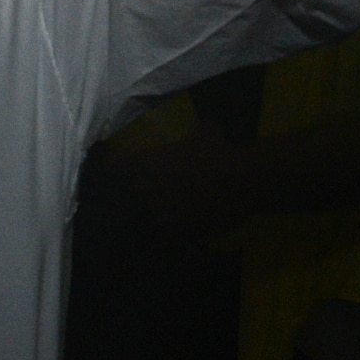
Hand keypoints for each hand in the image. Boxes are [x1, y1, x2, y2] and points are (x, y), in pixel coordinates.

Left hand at [106, 125, 265, 240]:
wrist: (244, 181)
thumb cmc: (220, 152)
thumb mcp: (205, 131)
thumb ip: (193, 131)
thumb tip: (199, 127)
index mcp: (148, 163)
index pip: (115, 165)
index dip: (115, 164)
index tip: (115, 166)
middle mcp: (148, 188)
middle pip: (135, 189)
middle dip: (144, 186)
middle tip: (157, 183)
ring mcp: (161, 212)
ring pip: (149, 211)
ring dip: (157, 207)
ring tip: (171, 206)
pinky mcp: (179, 230)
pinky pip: (167, 233)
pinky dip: (173, 230)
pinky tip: (182, 227)